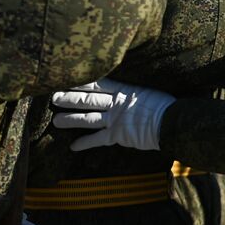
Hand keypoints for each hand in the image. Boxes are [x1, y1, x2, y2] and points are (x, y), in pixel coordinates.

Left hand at [50, 78, 174, 151]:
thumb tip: (127, 93)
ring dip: (70, 119)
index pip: (98, 84)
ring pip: (88, 119)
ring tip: (56, 121)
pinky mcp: (117, 135)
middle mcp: (116, 104)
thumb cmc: (164, 106)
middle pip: (88, 100)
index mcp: (124, 90)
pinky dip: (84, 143)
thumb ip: (133, 94)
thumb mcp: (148, 92)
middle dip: (70, 98)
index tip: (68, 78)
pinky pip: (97, 140)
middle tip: (53, 97)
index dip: (82, 82)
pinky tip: (73, 146)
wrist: (171, 122)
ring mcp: (115, 120)